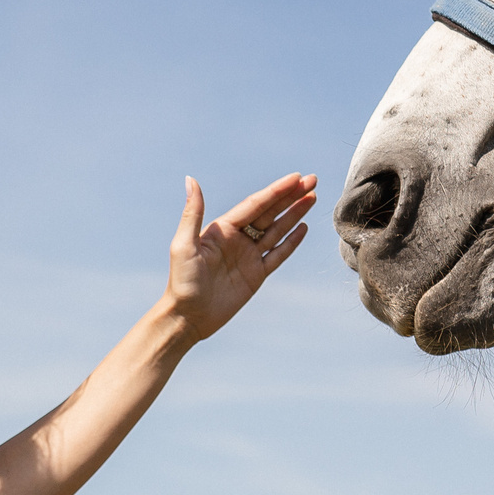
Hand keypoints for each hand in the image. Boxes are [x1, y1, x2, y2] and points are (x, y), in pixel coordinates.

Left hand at [165, 172, 318, 341]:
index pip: (254, 204)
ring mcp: (248, 256)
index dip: (276, 191)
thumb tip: (191, 179)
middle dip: (290, 196)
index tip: (295, 178)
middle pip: (269, 212)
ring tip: (312, 197)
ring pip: (277, 230)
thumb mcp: (184, 244)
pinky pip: (277, 254)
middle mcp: (237, 238)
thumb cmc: (181, 281)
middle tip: (312, 180)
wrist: (189, 317)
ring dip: (294, 214)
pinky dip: (291, 241)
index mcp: (223, 228)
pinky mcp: (256, 275)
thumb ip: (192, 212)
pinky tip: (303, 227)